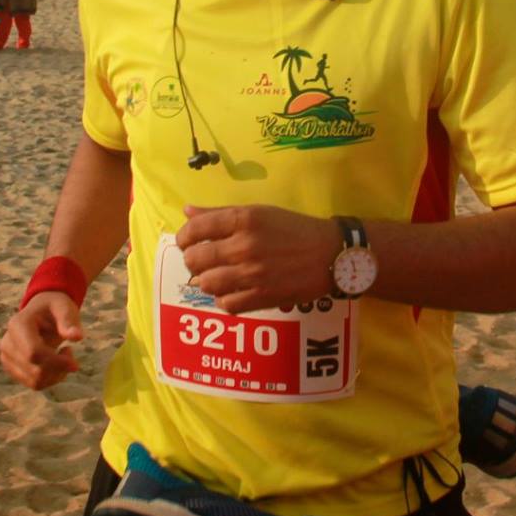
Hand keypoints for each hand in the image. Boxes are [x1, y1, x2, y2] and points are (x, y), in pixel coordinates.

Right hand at [0, 292, 82, 390]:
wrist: (41, 313)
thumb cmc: (55, 308)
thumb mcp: (65, 308)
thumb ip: (69, 321)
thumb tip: (77, 337)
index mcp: (17, 324)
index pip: (33, 353)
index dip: (56, 362)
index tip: (75, 363)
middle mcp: (7, 343)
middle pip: (35, 370)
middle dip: (59, 368)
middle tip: (69, 351)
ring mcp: (6, 357)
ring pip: (35, 381)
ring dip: (56, 375)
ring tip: (62, 355)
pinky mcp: (12, 369)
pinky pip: (34, 384)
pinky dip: (51, 379)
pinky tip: (56, 364)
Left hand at [176, 204, 336, 313]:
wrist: (331, 254)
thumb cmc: (294, 229)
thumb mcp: (259, 212)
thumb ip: (221, 213)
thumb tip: (187, 211)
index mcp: (244, 219)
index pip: (195, 228)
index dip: (184, 237)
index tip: (187, 241)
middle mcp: (245, 245)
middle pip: (195, 259)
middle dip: (192, 260)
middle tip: (202, 260)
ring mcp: (253, 274)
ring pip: (207, 284)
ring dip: (207, 281)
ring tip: (217, 276)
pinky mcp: (262, 297)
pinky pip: (226, 304)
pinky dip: (224, 300)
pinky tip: (232, 292)